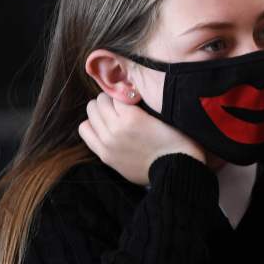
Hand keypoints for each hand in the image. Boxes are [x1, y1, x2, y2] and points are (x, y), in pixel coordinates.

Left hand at [78, 93, 203, 184]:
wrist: (176, 170)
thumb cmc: (178, 142)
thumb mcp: (166, 116)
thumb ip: (145, 104)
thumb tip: (130, 92)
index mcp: (132, 117)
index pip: (116, 92)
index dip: (125, 93)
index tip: (132, 97)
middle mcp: (116, 129)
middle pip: (99, 101)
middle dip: (110, 100)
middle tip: (121, 106)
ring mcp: (107, 143)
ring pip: (90, 113)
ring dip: (100, 112)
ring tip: (112, 116)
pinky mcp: (105, 155)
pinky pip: (85, 131)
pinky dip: (92, 126)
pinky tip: (105, 128)